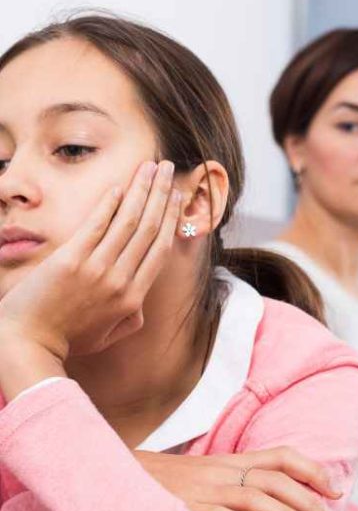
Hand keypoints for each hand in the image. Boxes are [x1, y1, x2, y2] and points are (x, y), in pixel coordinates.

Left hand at [0, 160, 179, 364]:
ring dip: (142, 190)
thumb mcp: (108, 336)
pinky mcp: (70, 259)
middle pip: (149, 229)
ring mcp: (96, 268)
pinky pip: (96, 225)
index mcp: (133, 298)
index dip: (171, 220)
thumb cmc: (67, 340)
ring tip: (151, 167)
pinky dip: (109, 204)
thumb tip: (140, 303)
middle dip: (161, 195)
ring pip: (128, 222)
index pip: (160, 250)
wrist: (28, 343)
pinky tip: (120, 186)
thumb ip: (130, 319)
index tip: (177, 198)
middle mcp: (121, 280)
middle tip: (169, 170)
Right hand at [136, 447, 342, 510]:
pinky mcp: (187, 509)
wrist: (124, 477)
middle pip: (278, 481)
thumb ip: (244, 477)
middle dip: (310, 502)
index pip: (284, 457)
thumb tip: (282, 492)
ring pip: (256, 497)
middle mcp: (226, 472)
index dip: (313, 471)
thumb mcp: (213, 471)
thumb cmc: (176, 480)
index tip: (337, 490)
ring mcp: (207, 490)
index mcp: (235, 461)